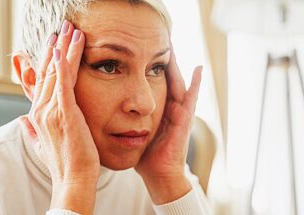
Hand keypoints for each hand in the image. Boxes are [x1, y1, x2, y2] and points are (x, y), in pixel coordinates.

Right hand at [20, 21, 99, 214]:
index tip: (54, 43)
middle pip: (48, 71)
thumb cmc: (64, 162)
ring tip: (72, 31)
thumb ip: (32, 129)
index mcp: (39, 114)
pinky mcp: (65, 115)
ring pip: (57, 73)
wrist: (73, 179)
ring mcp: (52, 111)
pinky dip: (62, 67)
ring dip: (64, 49)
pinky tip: (64, 51)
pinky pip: (63, 86)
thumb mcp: (43, 143)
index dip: (48, 59)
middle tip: (64, 27)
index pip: (43, 79)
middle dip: (56, 47)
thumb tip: (23, 120)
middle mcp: (42, 109)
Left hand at [135, 47, 201, 203]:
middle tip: (156, 39)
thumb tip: (106, 106)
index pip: (150, 81)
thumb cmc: (143, 153)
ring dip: (176, 65)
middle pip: (165, 78)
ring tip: (172, 46)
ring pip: (178, 82)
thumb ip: (123, 117)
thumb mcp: (131, 130)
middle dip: (161, 60)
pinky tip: (198, 68)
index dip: (146, 65)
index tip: (138, 48)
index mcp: (155, 108)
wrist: (157, 173)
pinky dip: (196, 84)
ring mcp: (179, 112)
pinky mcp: (186, 119)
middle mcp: (169, 107)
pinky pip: (192, 98)